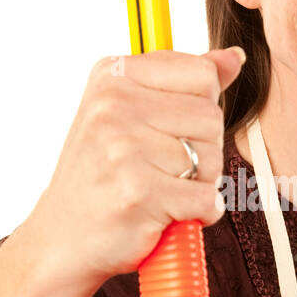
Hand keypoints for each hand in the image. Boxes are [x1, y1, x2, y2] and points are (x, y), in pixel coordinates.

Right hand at [19, 46, 245, 293]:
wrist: (62, 239)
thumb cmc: (102, 175)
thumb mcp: (131, 113)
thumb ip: (184, 81)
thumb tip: (234, 57)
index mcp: (114, 75)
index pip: (203, 74)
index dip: (199, 109)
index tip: (165, 131)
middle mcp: (114, 105)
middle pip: (211, 117)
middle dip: (200, 150)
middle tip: (160, 169)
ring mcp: (124, 148)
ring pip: (212, 158)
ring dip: (198, 184)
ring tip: (160, 191)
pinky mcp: (139, 193)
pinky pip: (207, 198)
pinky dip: (199, 214)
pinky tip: (168, 214)